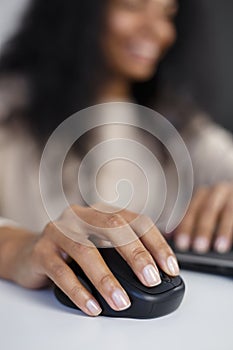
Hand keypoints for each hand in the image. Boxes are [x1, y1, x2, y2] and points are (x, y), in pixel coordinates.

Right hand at [9, 204, 178, 316]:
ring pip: (86, 250)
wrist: (29, 252)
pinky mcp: (41, 250)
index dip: (156, 243)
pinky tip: (93, 306)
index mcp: (101, 212)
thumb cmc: (72, 250)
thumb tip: (154, 273)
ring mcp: (59, 230)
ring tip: (121, 301)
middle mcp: (81, 216)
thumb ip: (121, 251)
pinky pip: (61, 271)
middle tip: (150, 279)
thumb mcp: (100, 243)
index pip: (135, 221)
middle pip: (114, 227)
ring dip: (106, 278)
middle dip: (136, 254)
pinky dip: (79, 291)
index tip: (170, 268)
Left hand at [174, 182, 232, 252]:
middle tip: (198, 247)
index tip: (181, 244)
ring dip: (223, 231)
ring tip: (219, 247)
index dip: (185, 227)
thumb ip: (188, 222)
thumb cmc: (219, 207)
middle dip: (203, 229)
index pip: (191, 210)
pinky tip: (232, 243)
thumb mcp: (203, 212)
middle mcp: (218, 192)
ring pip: (228, 213)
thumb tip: (167, 235)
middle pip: (208, 210)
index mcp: (203, 194)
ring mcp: (232, 197)